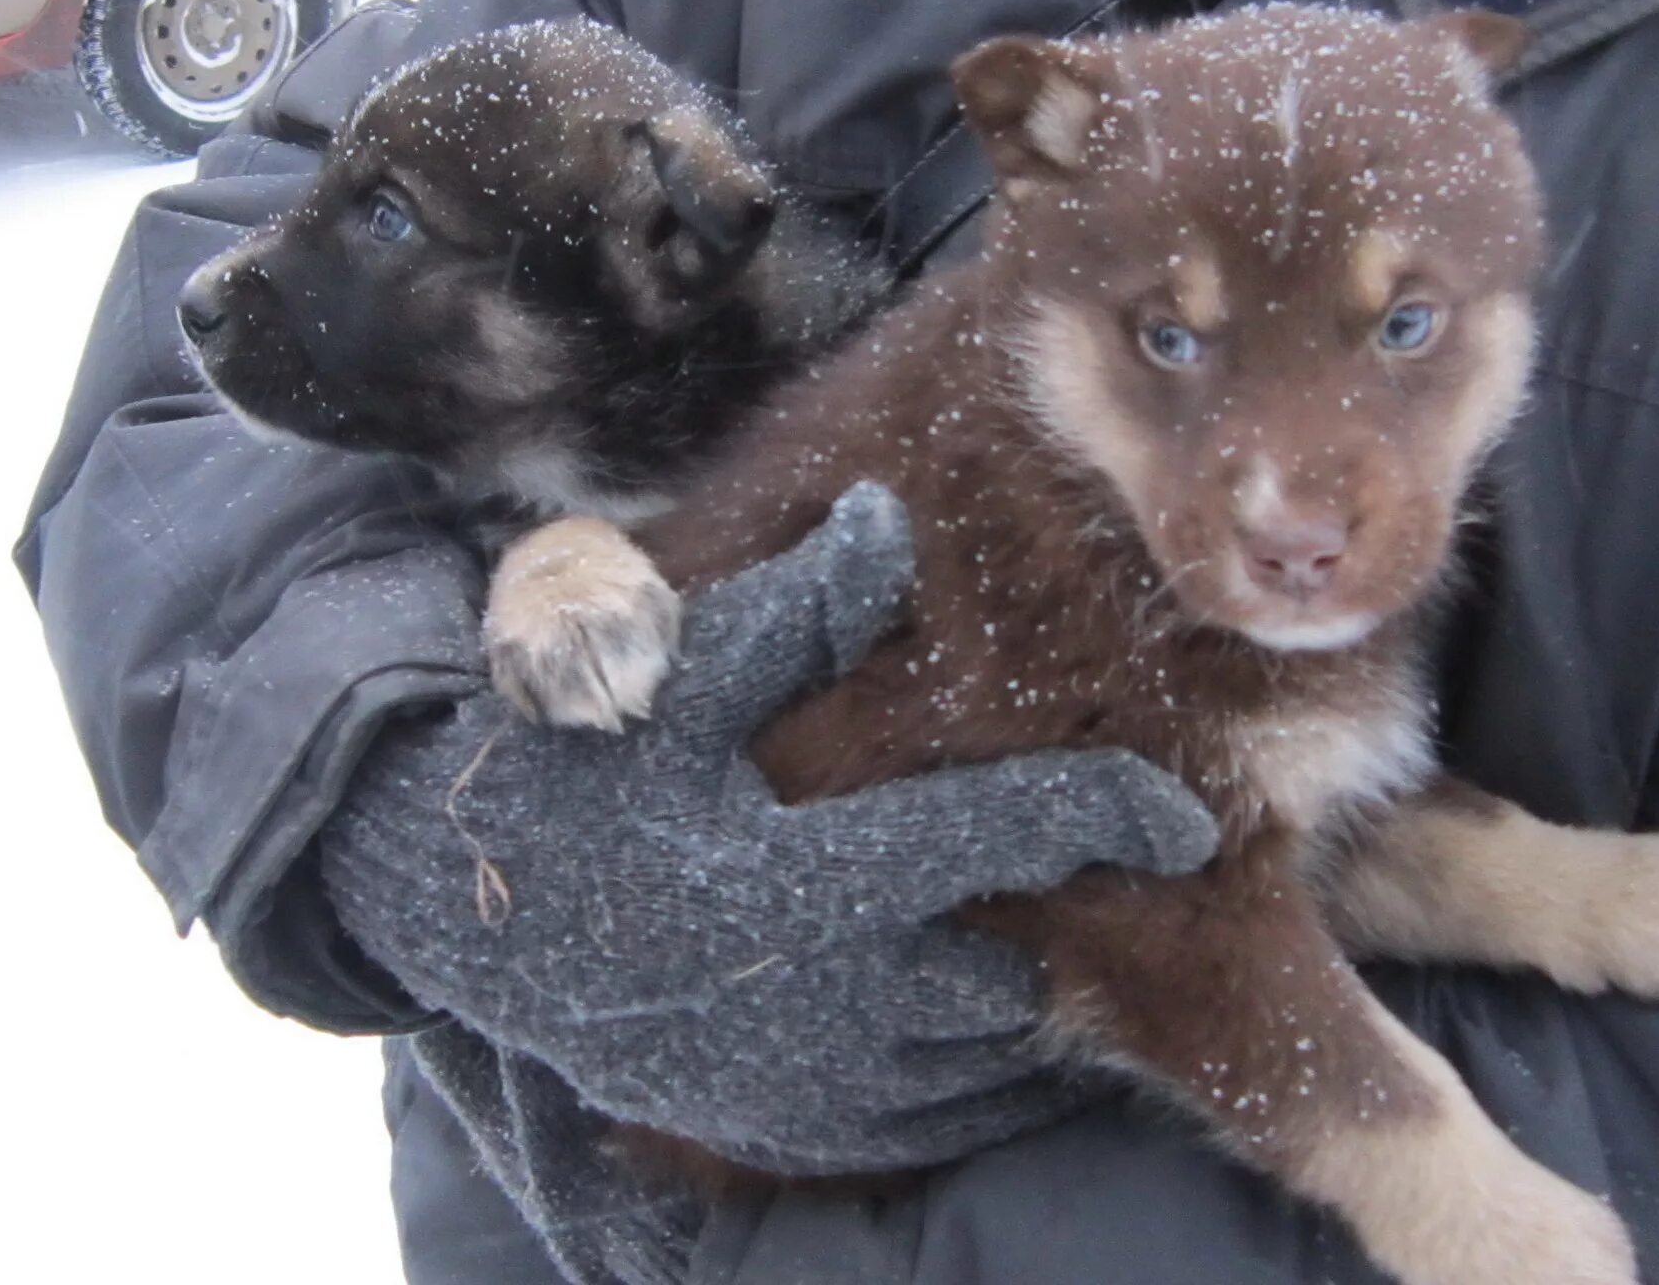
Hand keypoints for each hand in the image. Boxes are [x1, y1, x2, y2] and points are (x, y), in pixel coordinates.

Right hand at [322, 483, 1219, 1174]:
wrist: (467, 920)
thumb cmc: (579, 777)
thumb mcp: (670, 682)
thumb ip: (794, 615)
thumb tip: (889, 521)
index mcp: (802, 881)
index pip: (1001, 843)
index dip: (1108, 818)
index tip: (1190, 815)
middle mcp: (819, 1005)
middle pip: (1020, 976)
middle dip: (1063, 926)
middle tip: (1092, 872)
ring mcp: (807, 1089)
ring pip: (988, 1060)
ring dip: (1025, 997)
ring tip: (1026, 926)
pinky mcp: (790, 1136)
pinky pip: (936, 1122)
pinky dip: (973, 1068)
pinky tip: (958, 994)